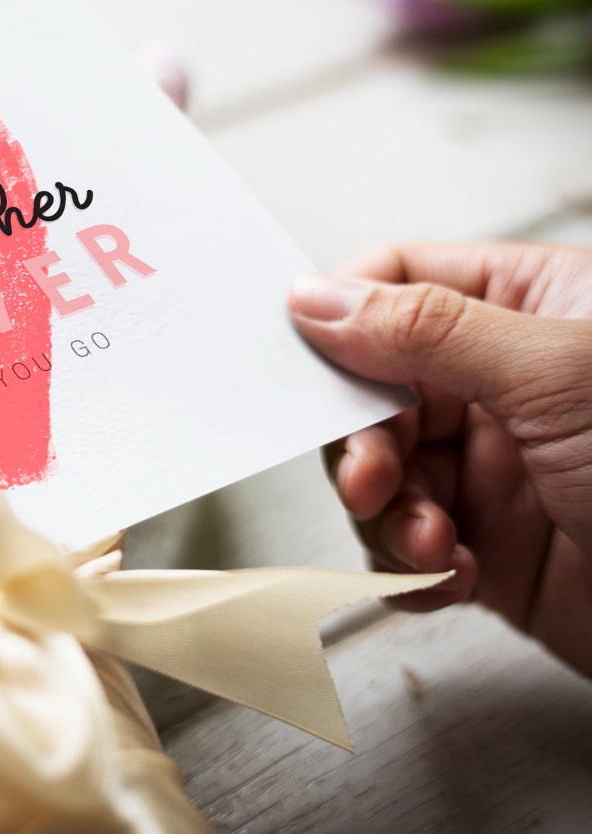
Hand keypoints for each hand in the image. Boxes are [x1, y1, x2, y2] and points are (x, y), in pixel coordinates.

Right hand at [287, 243, 591, 676]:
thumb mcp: (555, 375)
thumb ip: (425, 329)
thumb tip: (314, 296)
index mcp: (532, 306)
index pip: (400, 281)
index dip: (341, 316)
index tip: (304, 361)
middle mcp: (504, 382)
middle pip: (372, 387)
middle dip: (363, 441)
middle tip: (373, 479)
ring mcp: (495, 467)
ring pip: (379, 474)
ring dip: (389, 515)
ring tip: (434, 542)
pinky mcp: (491, 547)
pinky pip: (405, 548)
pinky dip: (410, 570)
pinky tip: (451, 577)